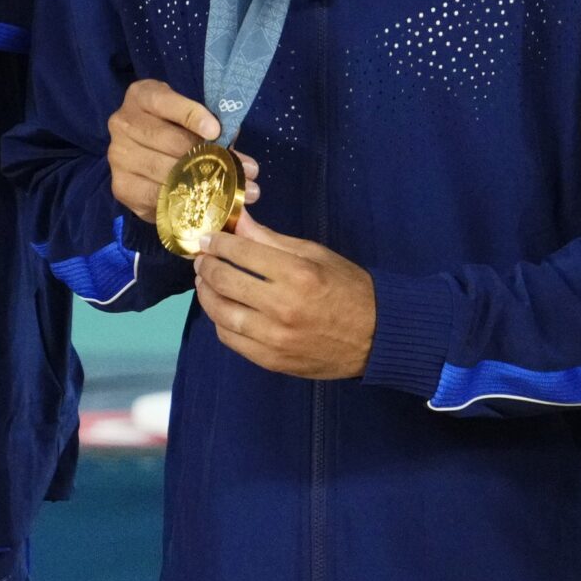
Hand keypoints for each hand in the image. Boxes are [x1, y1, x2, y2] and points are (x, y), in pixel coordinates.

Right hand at [103, 78, 258, 224]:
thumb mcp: (190, 118)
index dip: (190, 115)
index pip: (164, 101)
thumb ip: (212, 130)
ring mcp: (118, 156)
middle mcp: (122, 123)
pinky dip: (185, 202)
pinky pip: (156, 197)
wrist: (144, 151)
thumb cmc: (175, 128)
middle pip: (168, 140)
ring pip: (165, 171)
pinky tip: (207, 206)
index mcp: (140, 97)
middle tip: (246, 172)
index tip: (215, 131)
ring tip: (237, 193)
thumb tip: (241, 160)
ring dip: (204, 185)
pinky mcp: (122, 187)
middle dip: (210, 157)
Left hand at [193, 213, 378, 379]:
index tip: (208, 238)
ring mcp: (275, 339)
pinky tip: (223, 309)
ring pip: (221, 313)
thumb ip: (270, 239)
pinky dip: (221, 322)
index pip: (241, 252)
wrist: (378, 337)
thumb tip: (237, 220)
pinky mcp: (273, 361)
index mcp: (297, 274)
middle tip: (202, 258)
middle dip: (206, 265)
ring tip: (206, 282)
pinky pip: (232, 339)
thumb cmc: (349, 288)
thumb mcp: (315, 254)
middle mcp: (283, 307)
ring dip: (206, 294)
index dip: (218, 242)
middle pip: (225, 281)